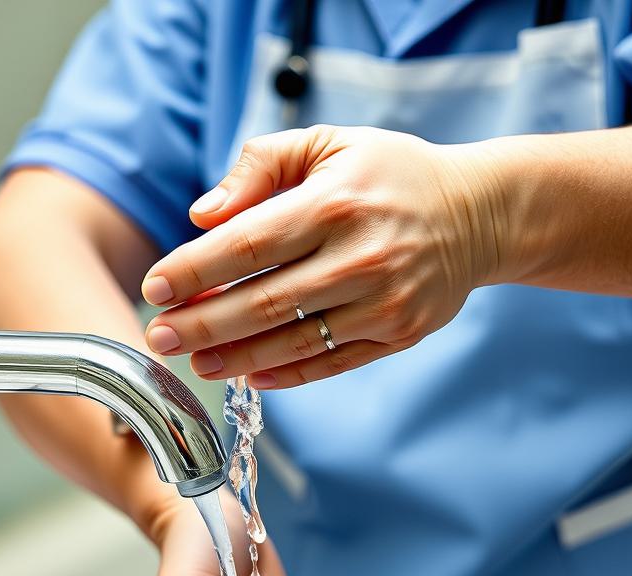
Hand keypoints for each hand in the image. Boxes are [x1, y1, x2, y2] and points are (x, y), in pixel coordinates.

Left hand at [138, 127, 505, 388]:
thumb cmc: (389, 174)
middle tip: (161, 338)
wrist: (477, 214)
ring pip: (296, 340)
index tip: (155, 289)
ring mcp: (384, 303)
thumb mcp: (326, 144)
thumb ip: (260, 167)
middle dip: (204, 324)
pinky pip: (333, 362)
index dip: (195, 270)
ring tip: (196, 363)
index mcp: (334, 203)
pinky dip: (288, 373)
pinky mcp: (399, 334)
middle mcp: (360, 258)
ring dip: (238, 357)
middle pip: (264, 301)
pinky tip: (251, 375)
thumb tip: (202, 216)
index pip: (247, 245)